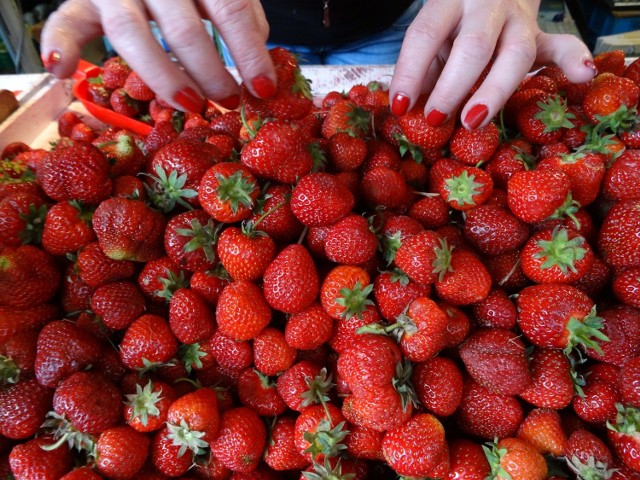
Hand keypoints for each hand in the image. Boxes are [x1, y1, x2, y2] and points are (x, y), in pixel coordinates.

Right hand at [40, 0, 276, 111]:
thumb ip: (242, 13)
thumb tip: (258, 60)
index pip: (229, 8)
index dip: (250, 52)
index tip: (265, 89)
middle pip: (183, 29)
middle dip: (210, 72)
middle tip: (228, 100)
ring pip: (132, 33)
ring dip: (162, 76)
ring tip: (189, 104)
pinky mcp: (83, 0)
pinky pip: (66, 20)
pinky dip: (59, 43)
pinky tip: (63, 71)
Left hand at [389, 0, 596, 128]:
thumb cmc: (453, 25)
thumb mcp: (433, 38)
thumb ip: (423, 70)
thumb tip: (408, 113)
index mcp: (448, 2)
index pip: (425, 34)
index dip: (411, 73)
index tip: (400, 107)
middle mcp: (485, 5)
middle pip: (473, 46)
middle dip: (453, 87)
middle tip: (435, 118)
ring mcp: (518, 18)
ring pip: (516, 53)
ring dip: (494, 91)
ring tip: (473, 121)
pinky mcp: (541, 33)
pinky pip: (562, 45)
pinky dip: (574, 60)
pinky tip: (584, 75)